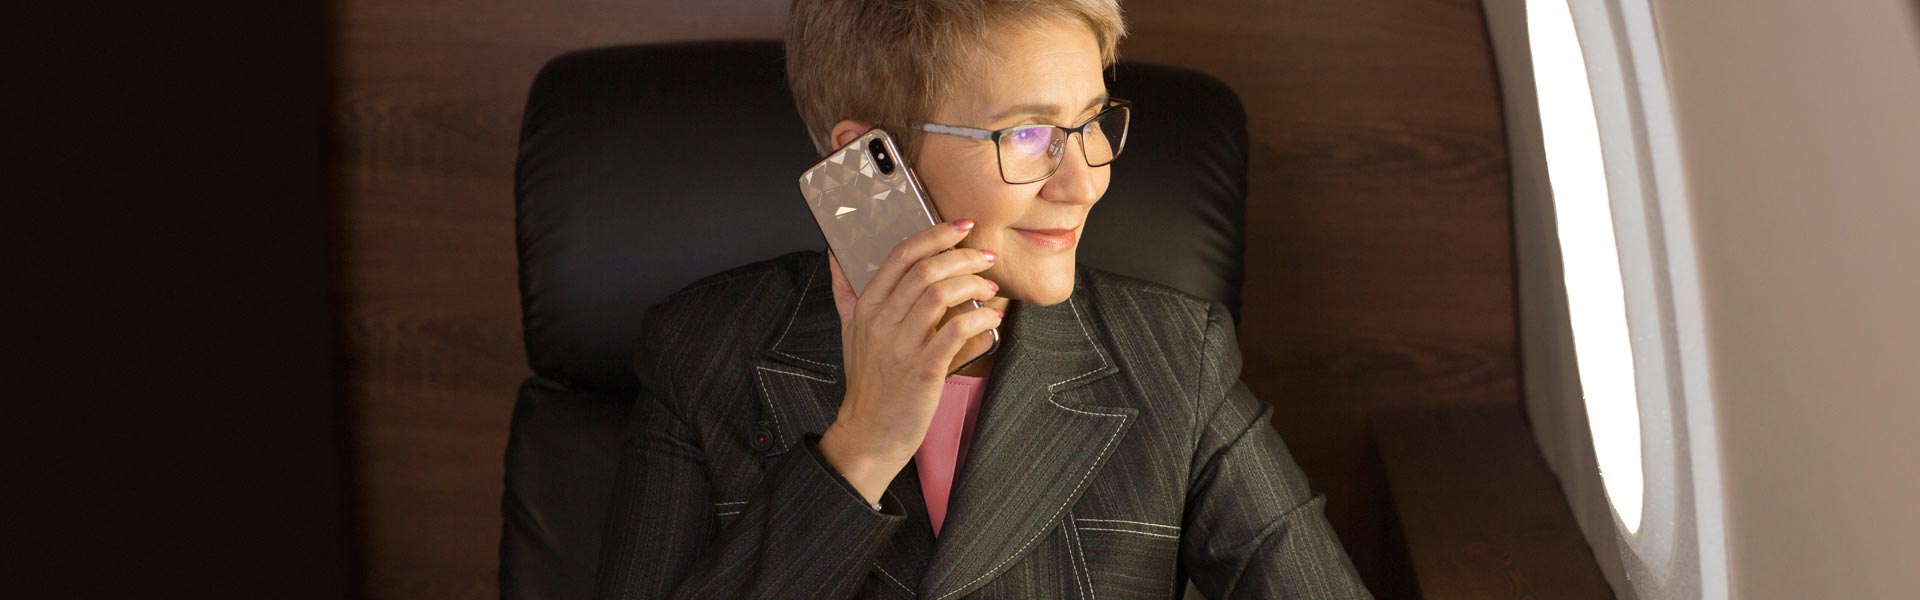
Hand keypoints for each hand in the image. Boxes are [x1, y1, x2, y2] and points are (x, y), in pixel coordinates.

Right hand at [816, 219, 1002, 503]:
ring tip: (989, 285)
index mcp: (866, 306)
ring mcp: (902, 345)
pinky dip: (980, 317)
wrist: (869, 431)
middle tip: (985, 257)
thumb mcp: (849, 330)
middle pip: (925, 270)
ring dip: (973, 283)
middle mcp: (882, 321)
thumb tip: (835, 252)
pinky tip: (991, 316)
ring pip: (941, 295)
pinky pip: (957, 330)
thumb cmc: (867, 381)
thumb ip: (845, 289)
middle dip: (962, 256)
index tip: (961, 226)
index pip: (900, 255)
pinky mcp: (924, 369)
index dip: (934, 234)